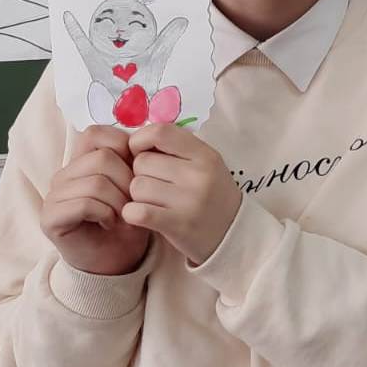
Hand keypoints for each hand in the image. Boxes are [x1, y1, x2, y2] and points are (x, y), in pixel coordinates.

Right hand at [40, 127, 149, 274]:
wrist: (117, 260)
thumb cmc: (128, 221)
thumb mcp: (136, 186)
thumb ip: (133, 161)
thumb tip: (141, 141)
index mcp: (83, 161)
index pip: (97, 133)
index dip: (124, 147)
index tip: (138, 171)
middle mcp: (64, 174)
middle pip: (103, 158)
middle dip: (128, 181)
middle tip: (132, 203)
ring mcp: (54, 195)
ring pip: (95, 181)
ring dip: (119, 201)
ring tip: (123, 215)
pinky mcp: (50, 217)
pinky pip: (84, 204)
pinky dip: (105, 214)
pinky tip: (110, 223)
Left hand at [122, 125, 241, 265]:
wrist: (233, 234)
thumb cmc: (212, 196)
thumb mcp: (206, 165)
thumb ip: (176, 149)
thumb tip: (134, 141)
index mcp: (205, 155)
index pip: (160, 132)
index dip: (141, 140)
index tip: (142, 153)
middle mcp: (199, 175)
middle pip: (142, 162)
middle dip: (142, 174)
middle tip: (158, 186)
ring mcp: (189, 201)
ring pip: (137, 187)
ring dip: (139, 197)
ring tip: (157, 203)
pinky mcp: (177, 225)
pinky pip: (136, 211)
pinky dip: (132, 214)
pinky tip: (143, 216)